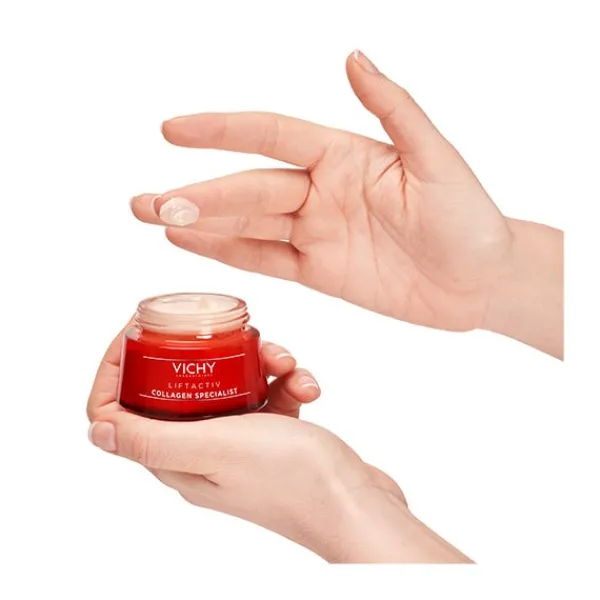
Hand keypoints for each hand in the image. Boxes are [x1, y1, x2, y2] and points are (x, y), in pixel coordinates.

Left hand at [87, 326, 469, 562]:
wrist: (357, 504)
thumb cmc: (291, 480)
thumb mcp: (216, 448)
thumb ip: (154, 438)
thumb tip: (99, 430)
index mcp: (177, 459)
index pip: (122, 413)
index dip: (119, 370)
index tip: (138, 332)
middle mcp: (202, 453)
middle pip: (179, 389)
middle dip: (201, 354)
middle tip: (222, 330)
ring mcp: (238, 444)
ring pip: (229, 385)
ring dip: (257, 364)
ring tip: (285, 361)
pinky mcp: (272, 436)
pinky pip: (267, 395)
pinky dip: (286, 383)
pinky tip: (307, 385)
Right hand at [130, 50, 561, 355]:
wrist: (480, 283)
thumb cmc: (470, 219)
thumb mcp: (437, 159)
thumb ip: (393, 109)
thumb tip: (353, 56)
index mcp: (345, 156)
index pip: (272, 135)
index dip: (221, 132)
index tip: (172, 131)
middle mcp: (323, 191)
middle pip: (249, 188)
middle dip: (198, 196)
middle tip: (147, 202)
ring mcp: (319, 233)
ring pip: (249, 226)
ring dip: (201, 225)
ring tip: (153, 219)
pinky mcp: (321, 271)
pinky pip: (268, 261)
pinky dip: (230, 255)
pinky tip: (194, 247)